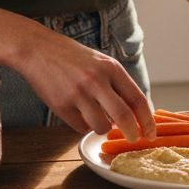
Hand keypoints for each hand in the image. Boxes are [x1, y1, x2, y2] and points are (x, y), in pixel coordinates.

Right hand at [15, 29, 156, 141]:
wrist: (37, 49)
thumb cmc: (72, 56)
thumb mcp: (101, 62)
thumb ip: (117, 83)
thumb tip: (135, 112)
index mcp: (111, 67)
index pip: (137, 99)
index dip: (148, 120)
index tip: (151, 133)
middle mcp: (96, 80)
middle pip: (123, 117)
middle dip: (133, 134)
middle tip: (134, 139)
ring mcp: (78, 94)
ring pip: (101, 126)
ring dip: (103, 128)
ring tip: (96, 117)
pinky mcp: (61, 106)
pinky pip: (80, 127)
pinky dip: (84, 125)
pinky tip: (79, 113)